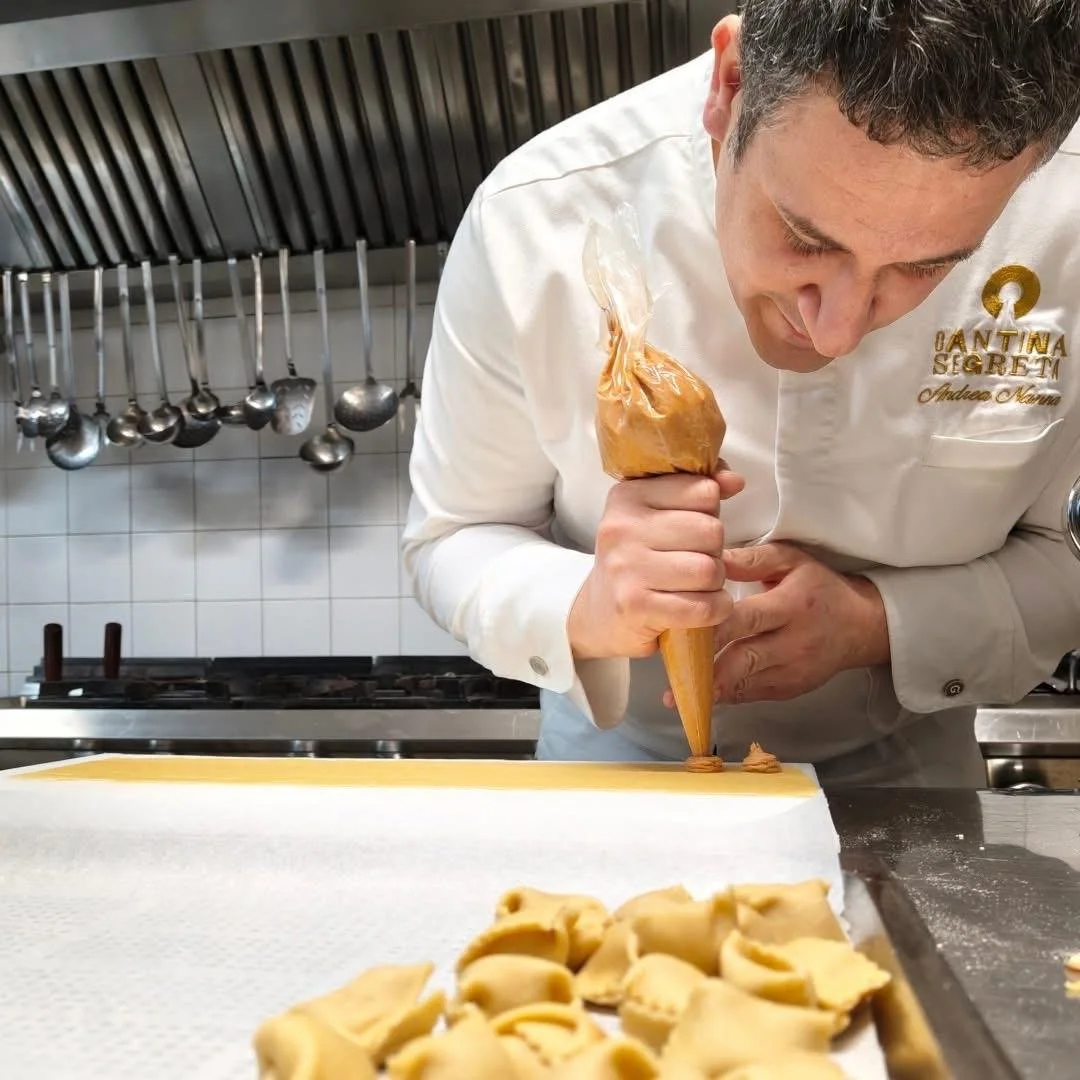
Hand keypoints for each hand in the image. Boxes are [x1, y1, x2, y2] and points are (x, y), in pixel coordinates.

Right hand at [568, 466, 745, 659]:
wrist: (600, 616)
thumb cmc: (638, 562)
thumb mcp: (657, 516)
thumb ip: (698, 490)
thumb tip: (734, 481)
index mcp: (628, 496)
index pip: (704, 491)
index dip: (709, 514)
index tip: (689, 530)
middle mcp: (622, 528)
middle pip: (711, 531)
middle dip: (715, 552)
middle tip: (694, 563)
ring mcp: (626, 567)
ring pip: (710, 569)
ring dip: (715, 584)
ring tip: (695, 586)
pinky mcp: (635, 605)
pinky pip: (703, 607)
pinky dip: (715, 610)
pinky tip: (701, 607)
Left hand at [662, 542, 889, 705]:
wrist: (859, 627)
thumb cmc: (818, 588)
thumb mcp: (791, 561)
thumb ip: (752, 559)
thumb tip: (712, 560)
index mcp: (791, 606)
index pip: (747, 620)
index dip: (714, 628)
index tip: (682, 632)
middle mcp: (793, 644)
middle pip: (743, 660)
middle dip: (706, 669)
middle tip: (671, 675)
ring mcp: (791, 672)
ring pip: (743, 684)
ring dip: (708, 688)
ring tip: (672, 692)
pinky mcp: (787, 690)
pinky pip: (749, 695)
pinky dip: (724, 694)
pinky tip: (697, 693)